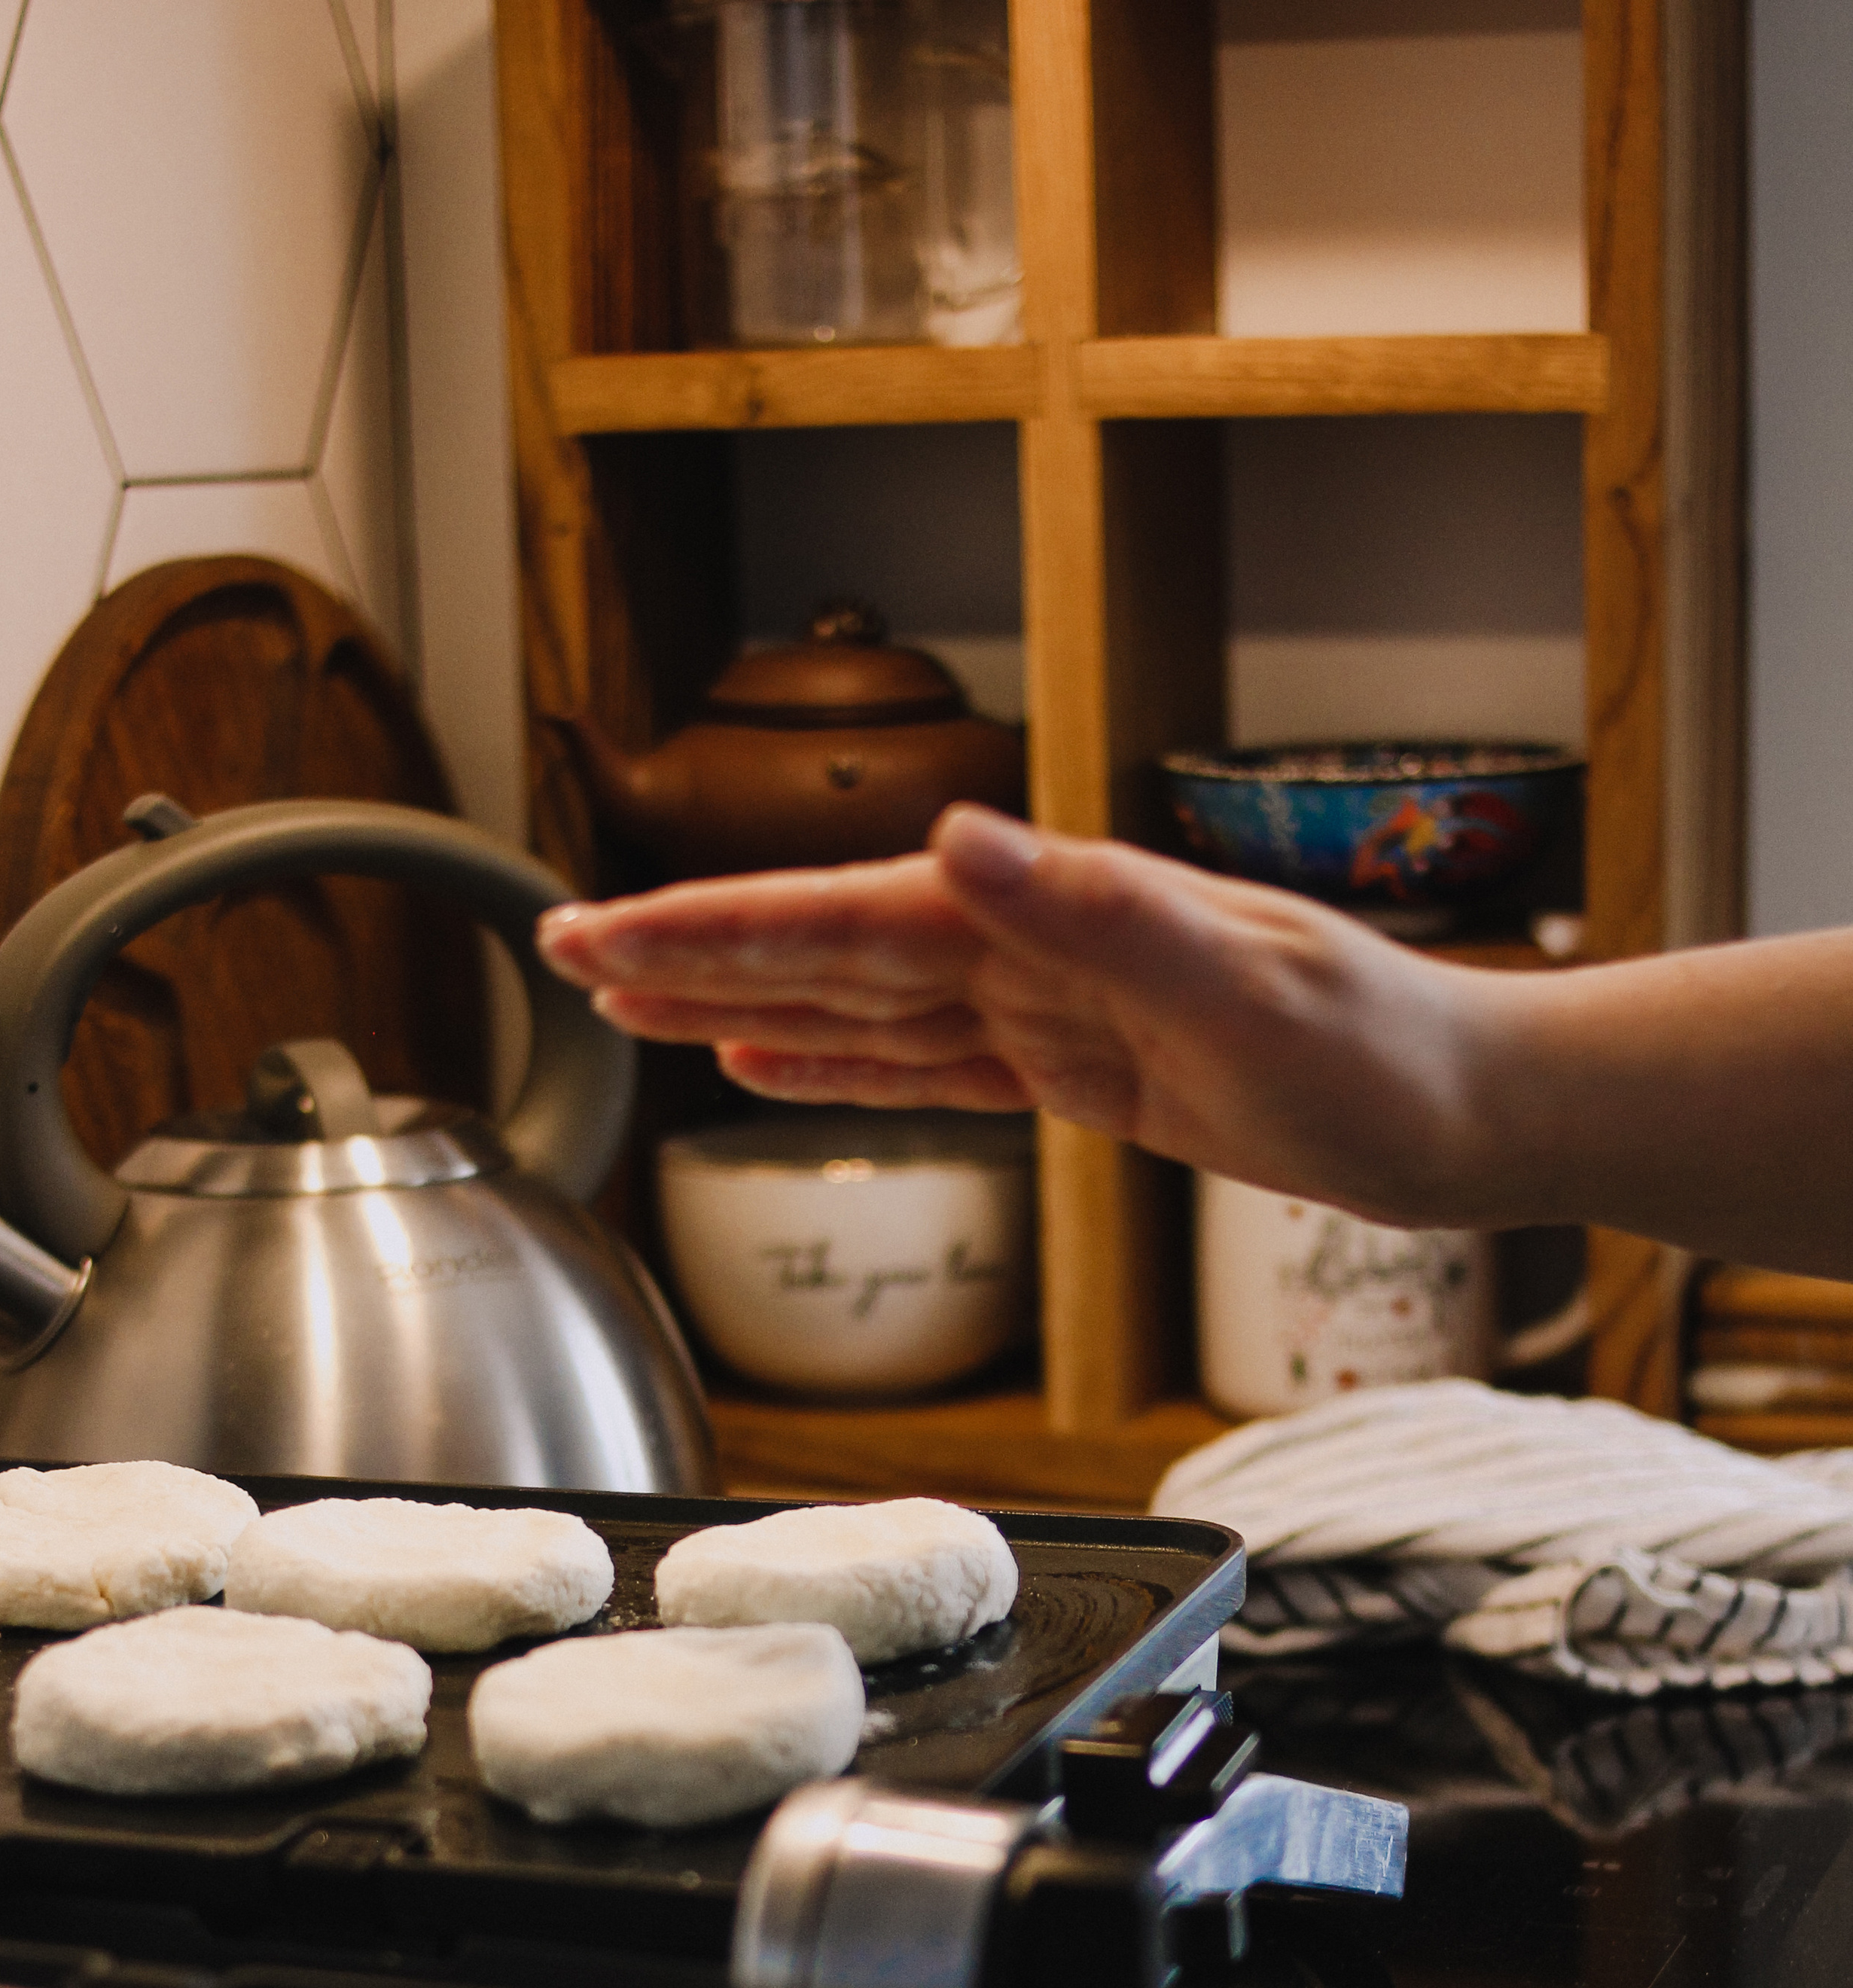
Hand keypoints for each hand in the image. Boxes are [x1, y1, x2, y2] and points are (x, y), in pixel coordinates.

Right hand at [537, 806, 1505, 1225]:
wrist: (1466, 1112)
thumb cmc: (1380, 1054)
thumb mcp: (1240, 984)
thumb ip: (1096, 908)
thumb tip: (957, 836)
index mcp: (1046, 917)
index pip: (841, 916)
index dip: (709, 922)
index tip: (593, 927)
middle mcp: (1033, 946)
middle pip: (823, 946)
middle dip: (688, 947)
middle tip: (560, 949)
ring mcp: (1051, 1006)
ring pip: (859, 1004)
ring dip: (741, 1000)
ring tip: (630, 1001)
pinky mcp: (1080, 1067)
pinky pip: (930, 1064)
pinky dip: (842, 1064)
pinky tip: (776, 1062)